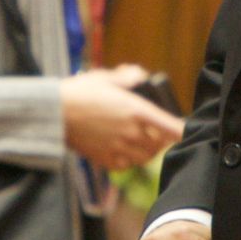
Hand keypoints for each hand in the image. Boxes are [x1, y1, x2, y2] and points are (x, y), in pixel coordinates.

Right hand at [60, 65, 184, 170]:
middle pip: (160, 144)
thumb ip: (127, 76)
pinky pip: (127, 165)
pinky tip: (124, 150)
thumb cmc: (79, 92)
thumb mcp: (105, 77)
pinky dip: (129, 159)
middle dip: (161, 138)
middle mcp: (132, 132)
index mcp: (137, 110)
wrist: (54, 113)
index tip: (186, 130)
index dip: (183, 130)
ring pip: (146, 156)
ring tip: (141, 141)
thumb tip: (140, 74)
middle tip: (156, 131)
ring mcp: (120, 148)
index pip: (172, 127)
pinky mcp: (106, 159)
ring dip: (147, 150)